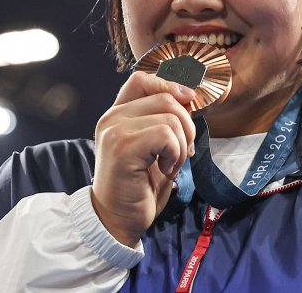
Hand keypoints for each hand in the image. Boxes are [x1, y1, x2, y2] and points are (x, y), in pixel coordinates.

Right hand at [91, 71, 195, 247]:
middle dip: (187, 125)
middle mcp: (112, 117)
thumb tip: (189, 95)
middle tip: (183, 152)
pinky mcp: (122, 147)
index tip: (188, 102)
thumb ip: (164, 119)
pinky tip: (165, 170)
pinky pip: (166, 135)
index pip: (142, 79)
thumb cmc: (138, 186)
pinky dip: (175, 154)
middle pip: (166, 97)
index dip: (170, 84)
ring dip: (182, 145)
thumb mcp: (155, 147)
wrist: (117, 221)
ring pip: (170, 118)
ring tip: (171, 164)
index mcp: (118, 114)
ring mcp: (115, 131)